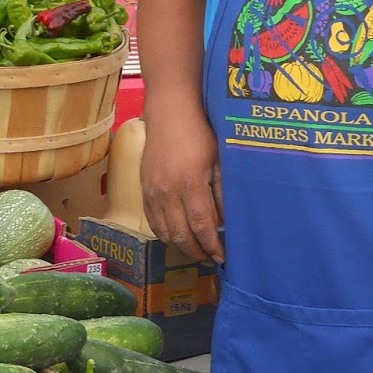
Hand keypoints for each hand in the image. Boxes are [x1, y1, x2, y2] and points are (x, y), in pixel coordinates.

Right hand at [141, 108, 225, 263]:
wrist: (169, 113)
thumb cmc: (200, 132)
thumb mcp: (219, 160)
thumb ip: (222, 192)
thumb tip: (228, 221)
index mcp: (189, 184)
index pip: (202, 226)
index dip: (212, 246)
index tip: (222, 257)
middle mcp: (167, 192)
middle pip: (181, 235)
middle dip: (197, 252)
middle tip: (211, 260)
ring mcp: (152, 191)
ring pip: (164, 232)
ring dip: (181, 247)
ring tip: (197, 251)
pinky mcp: (143, 189)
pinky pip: (152, 221)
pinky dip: (165, 234)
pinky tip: (178, 236)